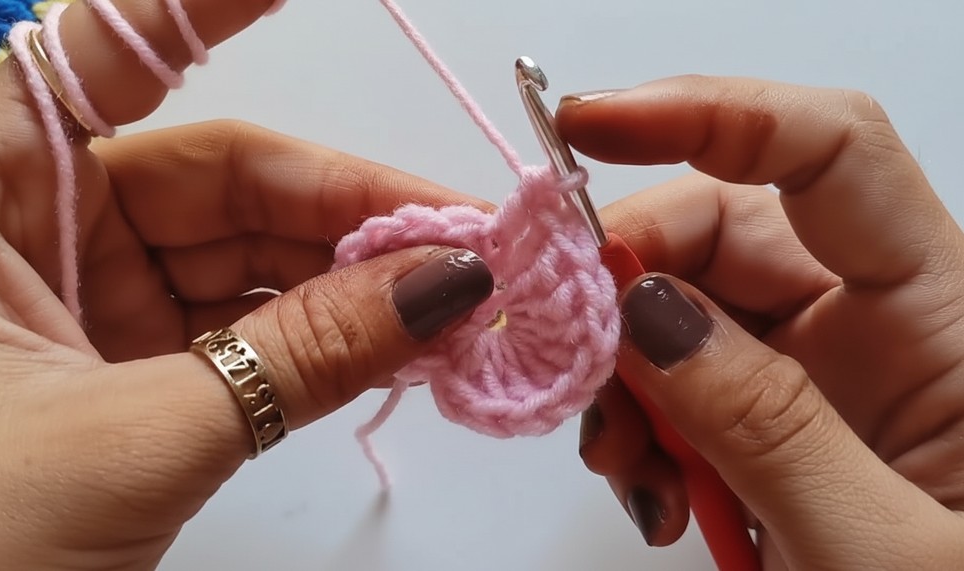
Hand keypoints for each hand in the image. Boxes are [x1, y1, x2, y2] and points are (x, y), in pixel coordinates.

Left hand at [0, 1, 492, 568]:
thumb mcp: (140, 437)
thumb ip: (303, 354)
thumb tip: (451, 282)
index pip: (106, 59)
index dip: (209, 7)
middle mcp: (27, 229)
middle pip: (216, 179)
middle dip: (346, 209)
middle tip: (463, 238)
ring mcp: (81, 304)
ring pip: (240, 258)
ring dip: (349, 280)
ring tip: (456, 298)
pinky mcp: (122, 373)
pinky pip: (237, 326)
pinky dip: (317, 336)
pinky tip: (399, 336)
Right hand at [558, 76, 963, 567]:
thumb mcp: (878, 549)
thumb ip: (764, 425)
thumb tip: (642, 308)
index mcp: (942, 318)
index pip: (827, 152)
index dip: (707, 112)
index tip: (583, 128)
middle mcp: (875, 322)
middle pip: (722, 231)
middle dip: (627, 284)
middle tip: (574, 364)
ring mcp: (818, 371)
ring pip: (681, 309)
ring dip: (624, 376)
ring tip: (630, 470)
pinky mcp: (772, 418)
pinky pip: (678, 380)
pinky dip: (640, 424)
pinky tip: (652, 490)